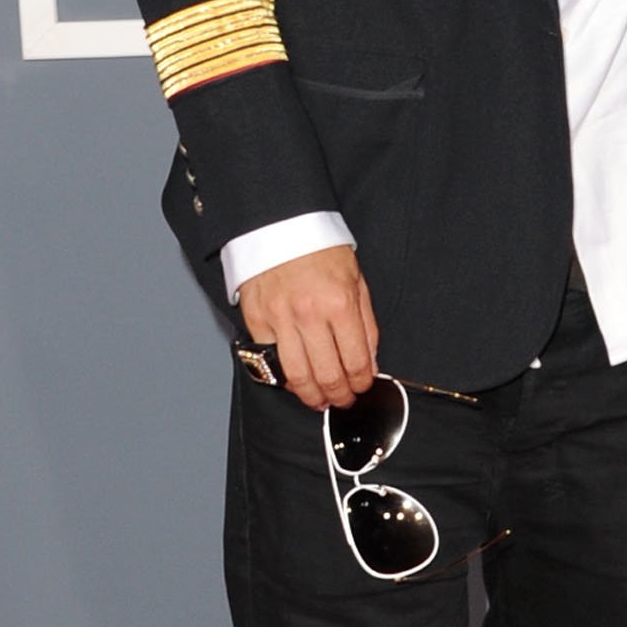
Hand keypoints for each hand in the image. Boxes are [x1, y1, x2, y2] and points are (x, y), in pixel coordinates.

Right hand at [238, 243, 378, 409]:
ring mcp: (279, 319)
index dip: (361, 383)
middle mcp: (309, 314)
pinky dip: (284, 377)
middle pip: (327, 375)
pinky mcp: (256, 320)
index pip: (355, 361)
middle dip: (339, 396)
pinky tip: (296, 381)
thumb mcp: (357, 281)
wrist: (280, 226)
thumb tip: (369, 362)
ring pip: (297, 376)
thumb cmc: (320, 251)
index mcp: (339, 304)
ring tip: (320, 401)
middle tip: (343, 400)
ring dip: (311, 396)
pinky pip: (270, 361)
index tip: (362, 387)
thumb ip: (366, 324)